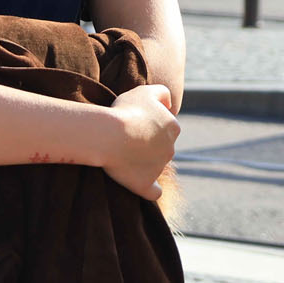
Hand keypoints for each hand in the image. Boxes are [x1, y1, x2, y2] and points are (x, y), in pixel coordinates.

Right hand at [104, 83, 179, 199]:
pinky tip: (146, 188)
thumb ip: (162, 93)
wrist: (110, 134)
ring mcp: (159, 168)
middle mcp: (171, 148)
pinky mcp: (146, 184)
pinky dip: (151, 190)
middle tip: (127, 139)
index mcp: (173, 127)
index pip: (165, 127)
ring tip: (123, 155)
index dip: (149, 125)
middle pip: (162, 147)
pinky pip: (153, 192)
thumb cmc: (126, 110)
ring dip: (145, 163)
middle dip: (149, 145)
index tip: (134, 123)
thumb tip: (169, 105)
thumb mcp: (145, 91)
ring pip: (156, 166)